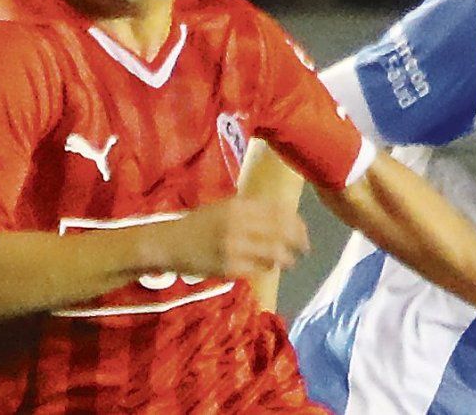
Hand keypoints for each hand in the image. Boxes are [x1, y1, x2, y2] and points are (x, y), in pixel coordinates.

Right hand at [162, 198, 309, 278]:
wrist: (170, 243)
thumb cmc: (199, 224)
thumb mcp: (224, 207)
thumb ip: (251, 210)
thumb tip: (285, 216)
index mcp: (238, 206)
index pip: (279, 211)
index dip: (297, 222)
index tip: (303, 230)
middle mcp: (238, 223)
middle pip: (281, 231)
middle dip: (299, 241)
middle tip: (305, 248)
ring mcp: (234, 247)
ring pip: (274, 253)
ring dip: (286, 258)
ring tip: (289, 261)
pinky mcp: (229, 267)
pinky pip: (259, 269)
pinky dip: (268, 268)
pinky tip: (268, 267)